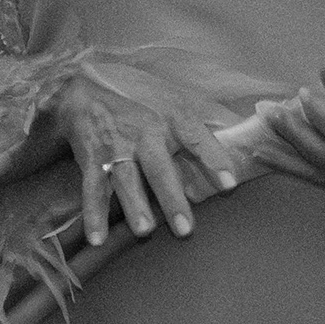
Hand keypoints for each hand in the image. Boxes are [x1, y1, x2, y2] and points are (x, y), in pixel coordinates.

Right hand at [48, 60, 246, 245]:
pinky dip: (92, 214)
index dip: (214, 159)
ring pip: (126, 178)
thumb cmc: (139, 95)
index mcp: (171, 115)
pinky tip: (97, 238)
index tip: (230, 184)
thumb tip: (239, 136)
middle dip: (172, 198)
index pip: (197, 137)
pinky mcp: (92, 157)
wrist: (85, 85)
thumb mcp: (174, 97)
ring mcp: (117, 145)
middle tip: (185, 229)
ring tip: (145, 230)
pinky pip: (92, 188)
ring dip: (134, 205)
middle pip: (159, 167)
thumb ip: (205, 120)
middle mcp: (145, 131)